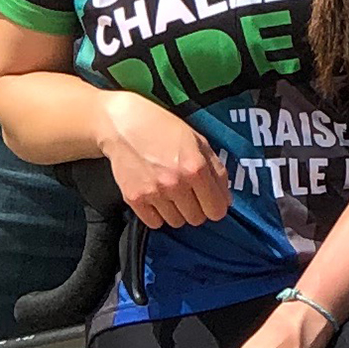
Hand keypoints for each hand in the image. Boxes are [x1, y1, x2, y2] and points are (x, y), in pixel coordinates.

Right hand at [99, 91, 233, 229]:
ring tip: (169, 191)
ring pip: (176, 222)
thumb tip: (226, 200)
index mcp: (195, 168)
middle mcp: (175, 183)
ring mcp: (153, 193)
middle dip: (196, 208)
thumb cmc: (163, 128)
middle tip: (187, 192)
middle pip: (197, 219)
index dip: (215, 206)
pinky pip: (154, 223)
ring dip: (176, 211)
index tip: (209, 199)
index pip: (217, 211)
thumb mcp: (198, 141)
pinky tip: (155, 197)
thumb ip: (217, 171)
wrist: (122, 124)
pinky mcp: (134, 199)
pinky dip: (157, 215)